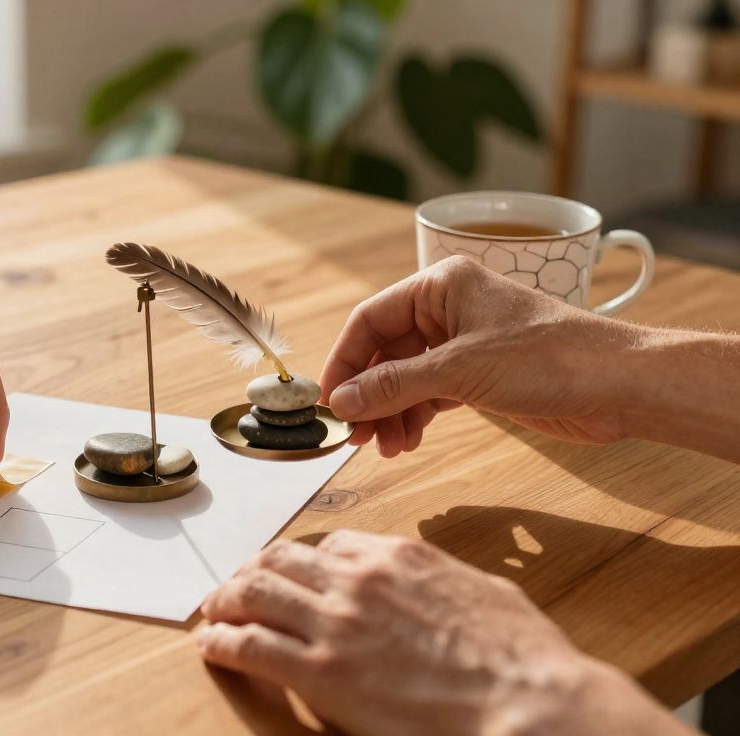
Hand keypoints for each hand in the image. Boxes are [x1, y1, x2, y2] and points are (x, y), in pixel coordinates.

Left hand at [197, 531, 690, 735]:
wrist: (529, 702)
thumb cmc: (522, 656)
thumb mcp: (483, 592)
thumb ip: (440, 580)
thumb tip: (431, 584)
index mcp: (398, 556)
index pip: (330, 545)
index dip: (304, 564)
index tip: (292, 578)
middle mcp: (359, 578)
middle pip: (280, 560)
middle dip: (252, 572)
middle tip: (236, 590)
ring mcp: (336, 622)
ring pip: (254, 593)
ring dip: (226, 601)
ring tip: (213, 614)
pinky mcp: (321, 672)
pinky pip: (251, 646)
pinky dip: (222, 642)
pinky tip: (211, 646)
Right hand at [318, 256, 648, 456]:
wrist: (619, 385)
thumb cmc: (550, 357)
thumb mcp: (459, 370)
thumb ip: (394, 386)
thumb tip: (342, 402)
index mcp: (441, 286)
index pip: (370, 320)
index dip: (344, 361)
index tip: (329, 401)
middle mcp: (448, 310)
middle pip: (385, 353)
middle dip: (368, 395)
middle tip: (355, 434)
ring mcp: (464, 344)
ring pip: (405, 378)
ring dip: (390, 413)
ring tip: (386, 447)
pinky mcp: (480, 376)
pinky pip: (429, 395)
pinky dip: (414, 418)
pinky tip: (408, 442)